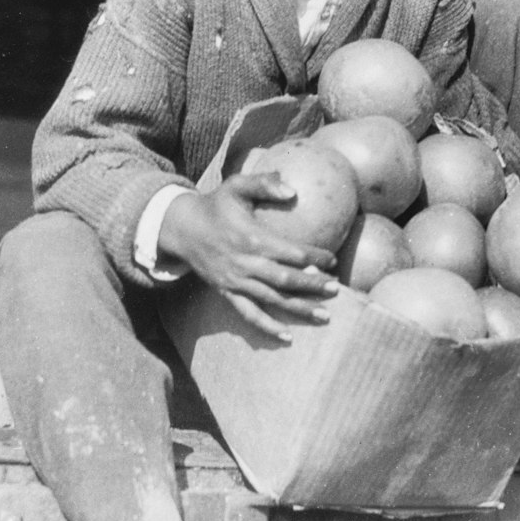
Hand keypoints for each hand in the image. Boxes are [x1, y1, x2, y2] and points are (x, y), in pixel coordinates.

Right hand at [158, 175, 339, 341]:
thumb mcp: (236, 185)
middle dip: (313, 286)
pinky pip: (249, 314)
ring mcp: (236, 281)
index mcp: (251, 238)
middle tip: (336, 289)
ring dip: (299, 309)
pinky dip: (267, 327)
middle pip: (285, 280)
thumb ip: (264, 183)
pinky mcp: (227, 292)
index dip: (314, 257)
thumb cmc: (216, 204)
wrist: (182, 228)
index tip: (332, 259)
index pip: (290, 252)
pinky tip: (287, 337)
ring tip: (325, 315)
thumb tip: (293, 190)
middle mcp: (245, 263)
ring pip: (272, 300)